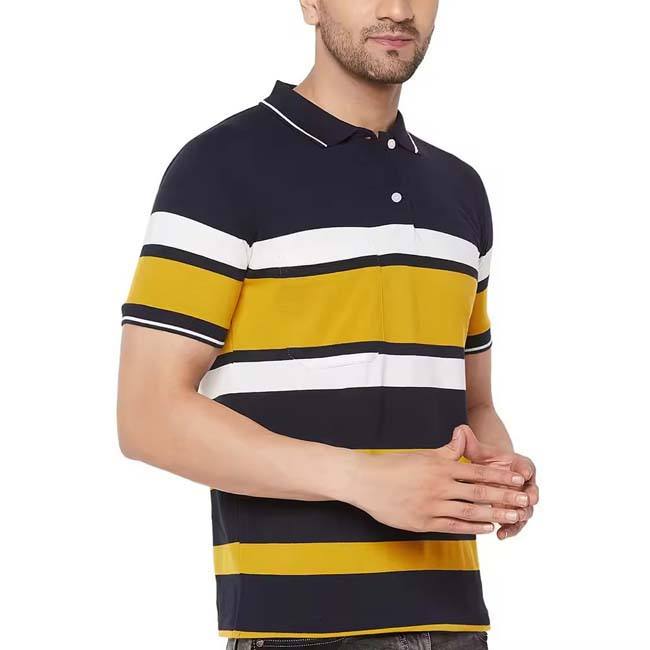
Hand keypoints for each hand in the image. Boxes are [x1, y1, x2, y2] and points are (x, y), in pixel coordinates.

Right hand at [346, 426, 527, 533]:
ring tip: (513, 517)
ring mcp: (431, 505)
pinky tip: (487, 528)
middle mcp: (439, 485)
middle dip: (505, 497)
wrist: (366, 481)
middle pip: (479, 492)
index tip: (519, 479)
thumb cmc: (394, 466)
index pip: (478, 471)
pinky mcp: (423, 522)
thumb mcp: (423, 454)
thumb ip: (447, 450)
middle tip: (525, 501)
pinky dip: (472, 527)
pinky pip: (453, 525)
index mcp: (441, 466)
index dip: (501, 476)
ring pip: (470, 511)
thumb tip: (462, 435)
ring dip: (494, 514)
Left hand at [456, 424, 538, 539]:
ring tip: (510, 523)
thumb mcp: (477, 451)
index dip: (525, 470)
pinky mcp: (513, 513)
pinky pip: (515, 523)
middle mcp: (524, 484)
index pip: (526, 466)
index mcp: (520, 465)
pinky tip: (500, 535)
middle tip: (524, 502)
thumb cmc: (483, 459)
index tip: (524, 473)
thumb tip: (460, 430)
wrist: (486, 471)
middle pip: (531, 492)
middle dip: (527, 498)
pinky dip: (510, 529)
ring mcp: (520, 500)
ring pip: (525, 511)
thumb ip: (469, 442)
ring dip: (519, 518)